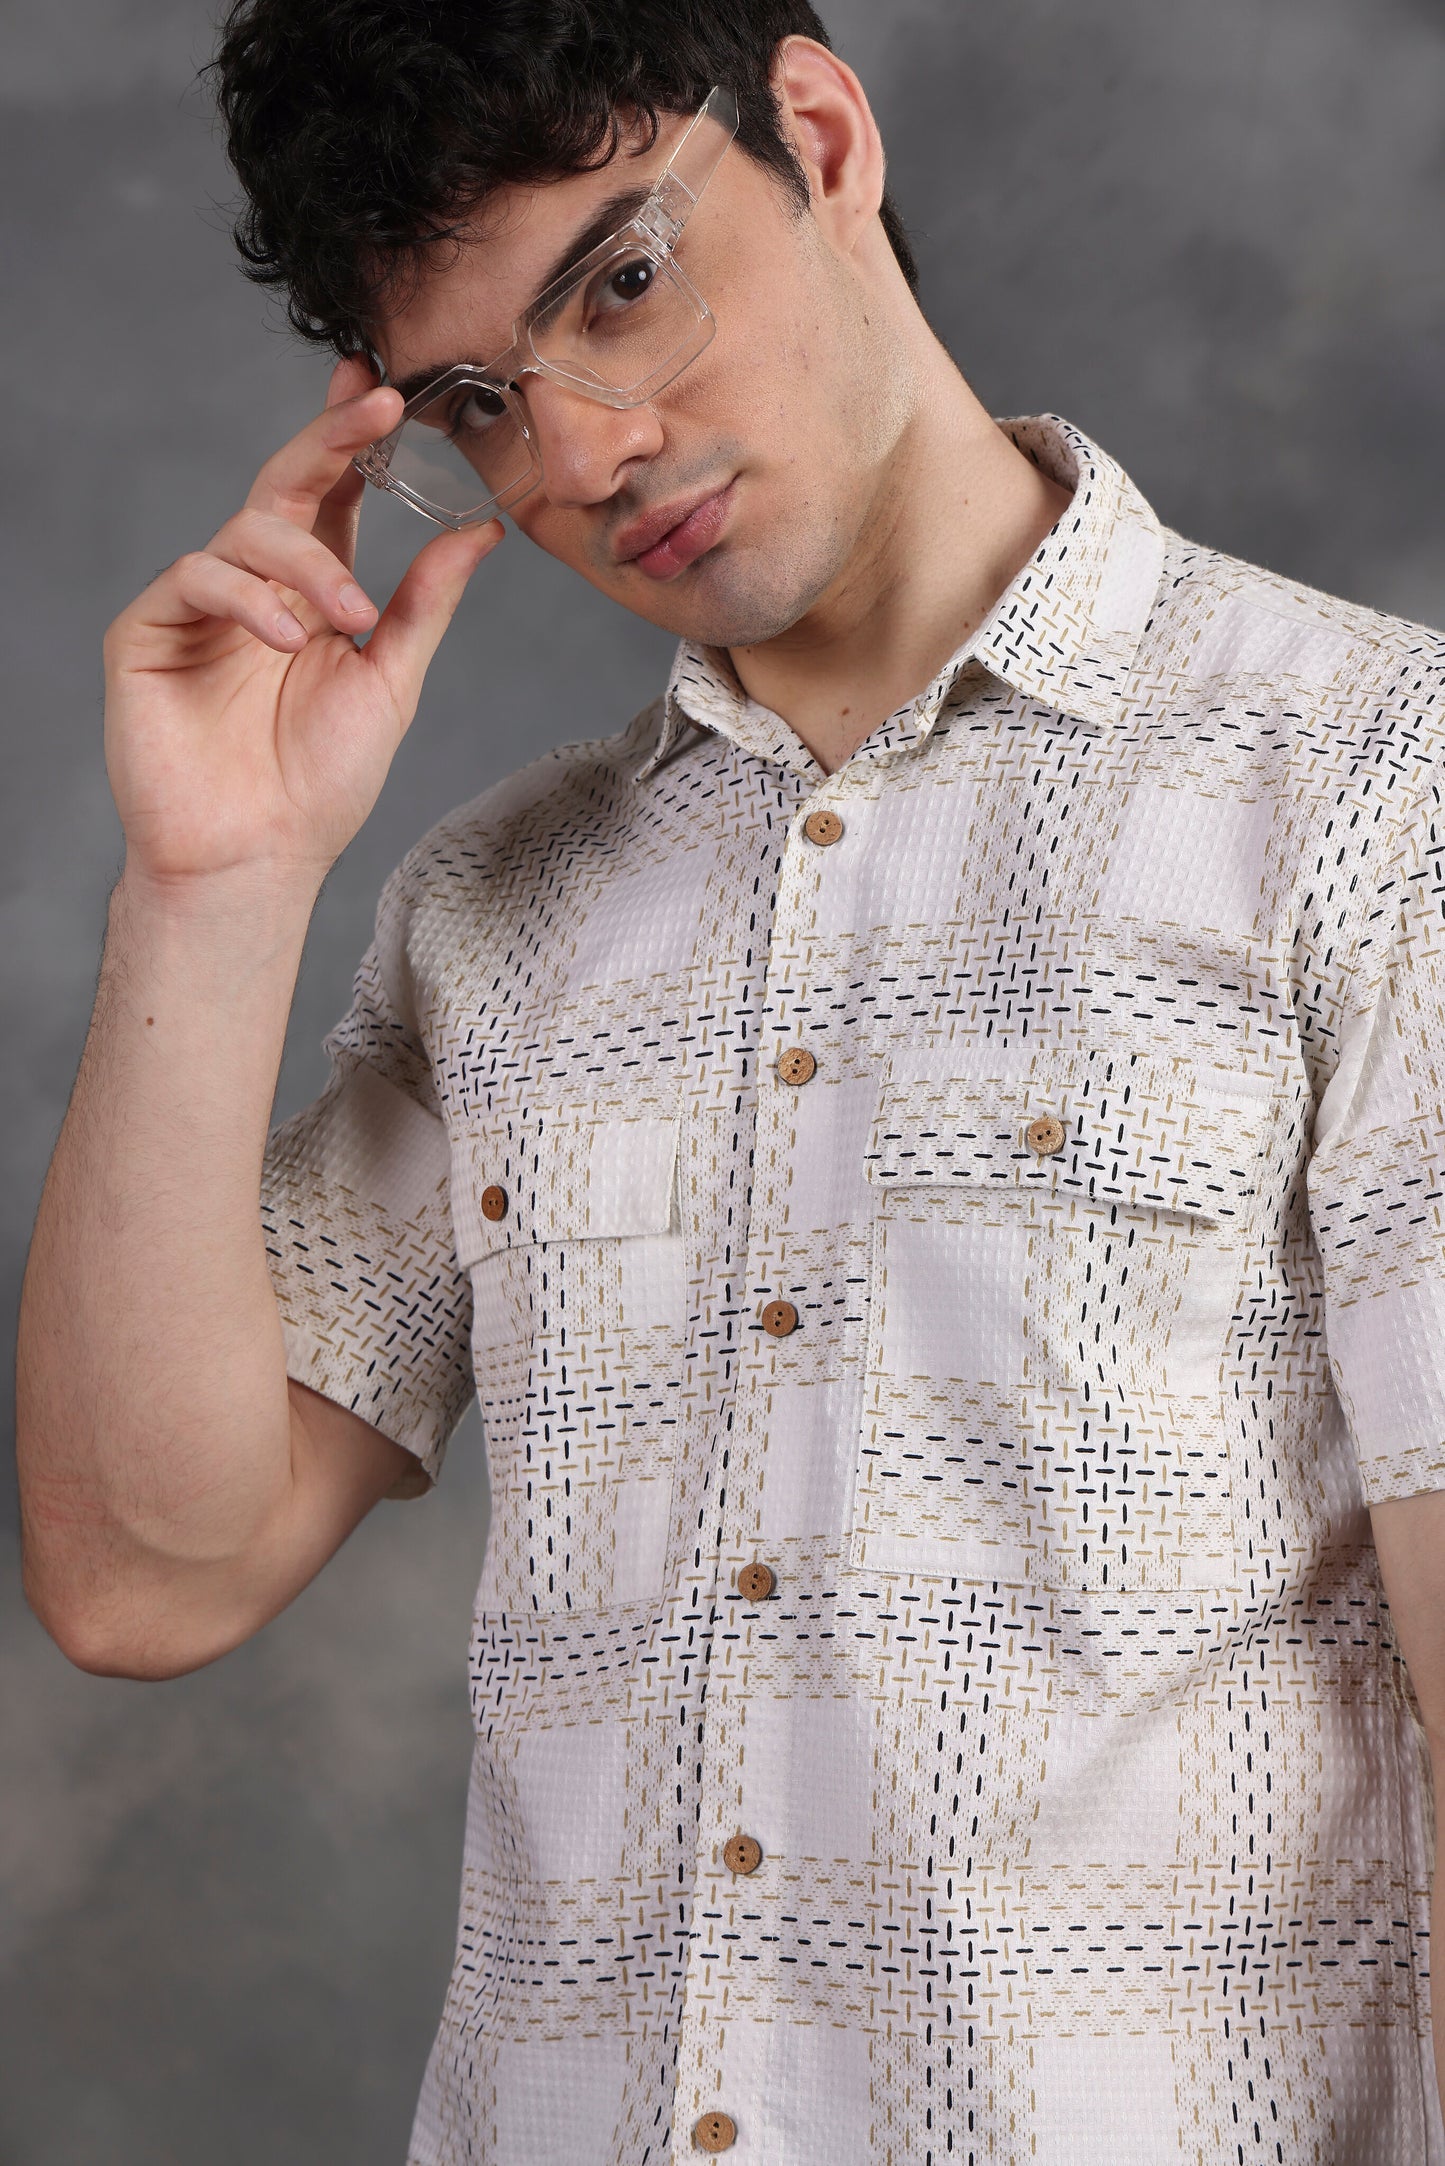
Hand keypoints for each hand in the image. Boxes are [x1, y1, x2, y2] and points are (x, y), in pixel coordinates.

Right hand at [103, 357, 503, 897]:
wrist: (256, 857)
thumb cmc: (319, 784)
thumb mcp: (391, 682)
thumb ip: (426, 602)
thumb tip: (481, 530)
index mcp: (310, 592)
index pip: (331, 496)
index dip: (352, 439)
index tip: (385, 390)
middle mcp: (254, 587)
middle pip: (285, 485)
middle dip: (330, 439)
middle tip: (374, 407)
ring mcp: (199, 606)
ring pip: (248, 531)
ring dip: (309, 563)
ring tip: (350, 617)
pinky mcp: (148, 631)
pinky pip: (197, 577)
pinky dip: (247, 599)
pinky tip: (285, 639)